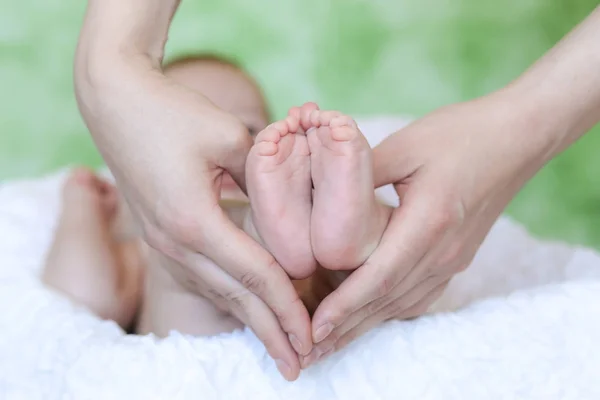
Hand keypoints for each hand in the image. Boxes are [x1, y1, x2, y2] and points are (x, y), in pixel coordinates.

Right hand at [74, 0, 310, 379]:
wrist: (116, 103)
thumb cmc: (173, 113)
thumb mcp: (230, 138)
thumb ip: (266, 177)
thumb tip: (294, 207)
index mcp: (194, 221)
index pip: (255, 275)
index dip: (287, 308)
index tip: (311, 334)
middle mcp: (176, 243)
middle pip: (235, 298)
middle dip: (270, 333)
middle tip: (300, 364)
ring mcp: (164, 243)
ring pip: (217, 293)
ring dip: (251, 320)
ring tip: (279, 346)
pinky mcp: (163, 236)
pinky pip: (203, 277)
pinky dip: (232, 297)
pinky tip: (249, 309)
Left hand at [303, 89, 554, 364]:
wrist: (516, 139)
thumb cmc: (462, 134)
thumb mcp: (406, 145)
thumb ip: (361, 172)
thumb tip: (322, 192)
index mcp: (429, 222)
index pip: (380, 277)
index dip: (345, 305)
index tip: (316, 326)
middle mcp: (443, 251)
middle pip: (389, 300)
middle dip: (348, 326)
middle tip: (311, 348)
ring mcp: (453, 258)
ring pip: (404, 302)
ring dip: (366, 323)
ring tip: (333, 340)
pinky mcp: (457, 256)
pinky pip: (420, 294)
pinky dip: (391, 308)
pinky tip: (372, 316)